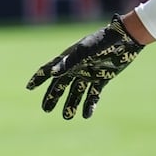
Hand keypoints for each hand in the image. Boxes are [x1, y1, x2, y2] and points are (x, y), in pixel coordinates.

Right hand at [25, 16, 143, 118]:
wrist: (126, 38)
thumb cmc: (103, 41)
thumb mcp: (85, 51)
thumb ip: (69, 62)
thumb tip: (53, 74)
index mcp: (68, 59)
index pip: (49, 69)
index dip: (38, 78)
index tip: (29, 87)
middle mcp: (76, 67)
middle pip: (60, 85)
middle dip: (53, 97)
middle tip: (46, 110)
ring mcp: (89, 74)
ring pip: (76, 92)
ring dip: (70, 104)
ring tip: (67, 117)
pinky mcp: (102, 78)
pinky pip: (93, 94)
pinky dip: (89, 105)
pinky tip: (86, 115)